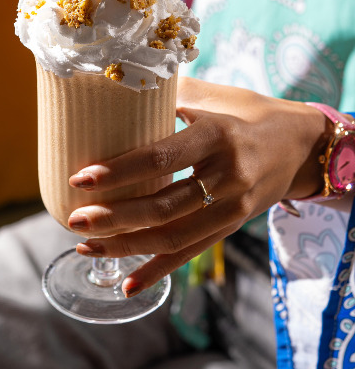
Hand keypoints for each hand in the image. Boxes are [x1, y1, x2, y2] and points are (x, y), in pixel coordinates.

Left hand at [67, 77, 329, 296]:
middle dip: (114, 217)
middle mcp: (227, 175)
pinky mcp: (232, 226)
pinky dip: (159, 270)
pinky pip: (192, 252)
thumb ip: (167, 97)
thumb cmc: (247, 112)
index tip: (80, 180)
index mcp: (217, 135)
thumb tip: (116, 91)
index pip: (161, 157)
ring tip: (86, 247)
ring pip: (173, 236)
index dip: (119, 172)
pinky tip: (129, 283)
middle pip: (163, 206)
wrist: (299, 144)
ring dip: (126, 246)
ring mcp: (233, 207)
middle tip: (76, 220)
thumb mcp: (211, 97)